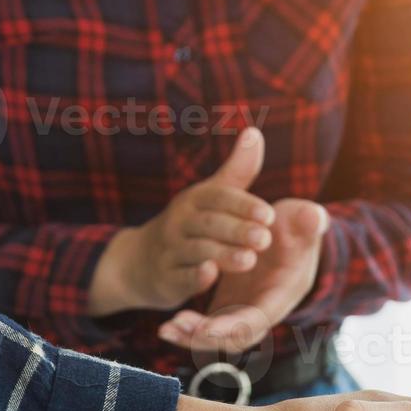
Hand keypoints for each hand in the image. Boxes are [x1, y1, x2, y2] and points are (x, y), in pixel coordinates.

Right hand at [88, 128, 274, 316]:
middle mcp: (180, 221)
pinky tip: (211, 275)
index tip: (270, 215)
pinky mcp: (166, 278)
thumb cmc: (190, 224)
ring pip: (197, 250)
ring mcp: (171, 250)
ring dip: (223, 254)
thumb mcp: (211, 196)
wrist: (140, 261)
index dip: (244, 206)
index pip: (219, 197)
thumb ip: (237, 170)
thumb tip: (255, 132)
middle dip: (238, 230)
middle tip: (266, 239)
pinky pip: (180, 277)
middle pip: (210, 223)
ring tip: (250, 260)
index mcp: (195, 199)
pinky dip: (194, 277)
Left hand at [158, 198, 328, 353]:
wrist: (289, 233)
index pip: (261, 318)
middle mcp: (268, 308)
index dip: (234, 326)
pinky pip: (210, 327)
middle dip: (207, 336)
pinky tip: (167, 327)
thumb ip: (310, 220)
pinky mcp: (232, 307)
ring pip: (222, 337)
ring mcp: (249, 310)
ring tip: (167, 328)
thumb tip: (314, 216)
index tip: (206, 329)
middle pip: (238, 336)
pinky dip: (189, 330)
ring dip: (193, 337)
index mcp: (285, 291)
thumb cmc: (297, 226)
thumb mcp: (304, 219)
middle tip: (177, 325)